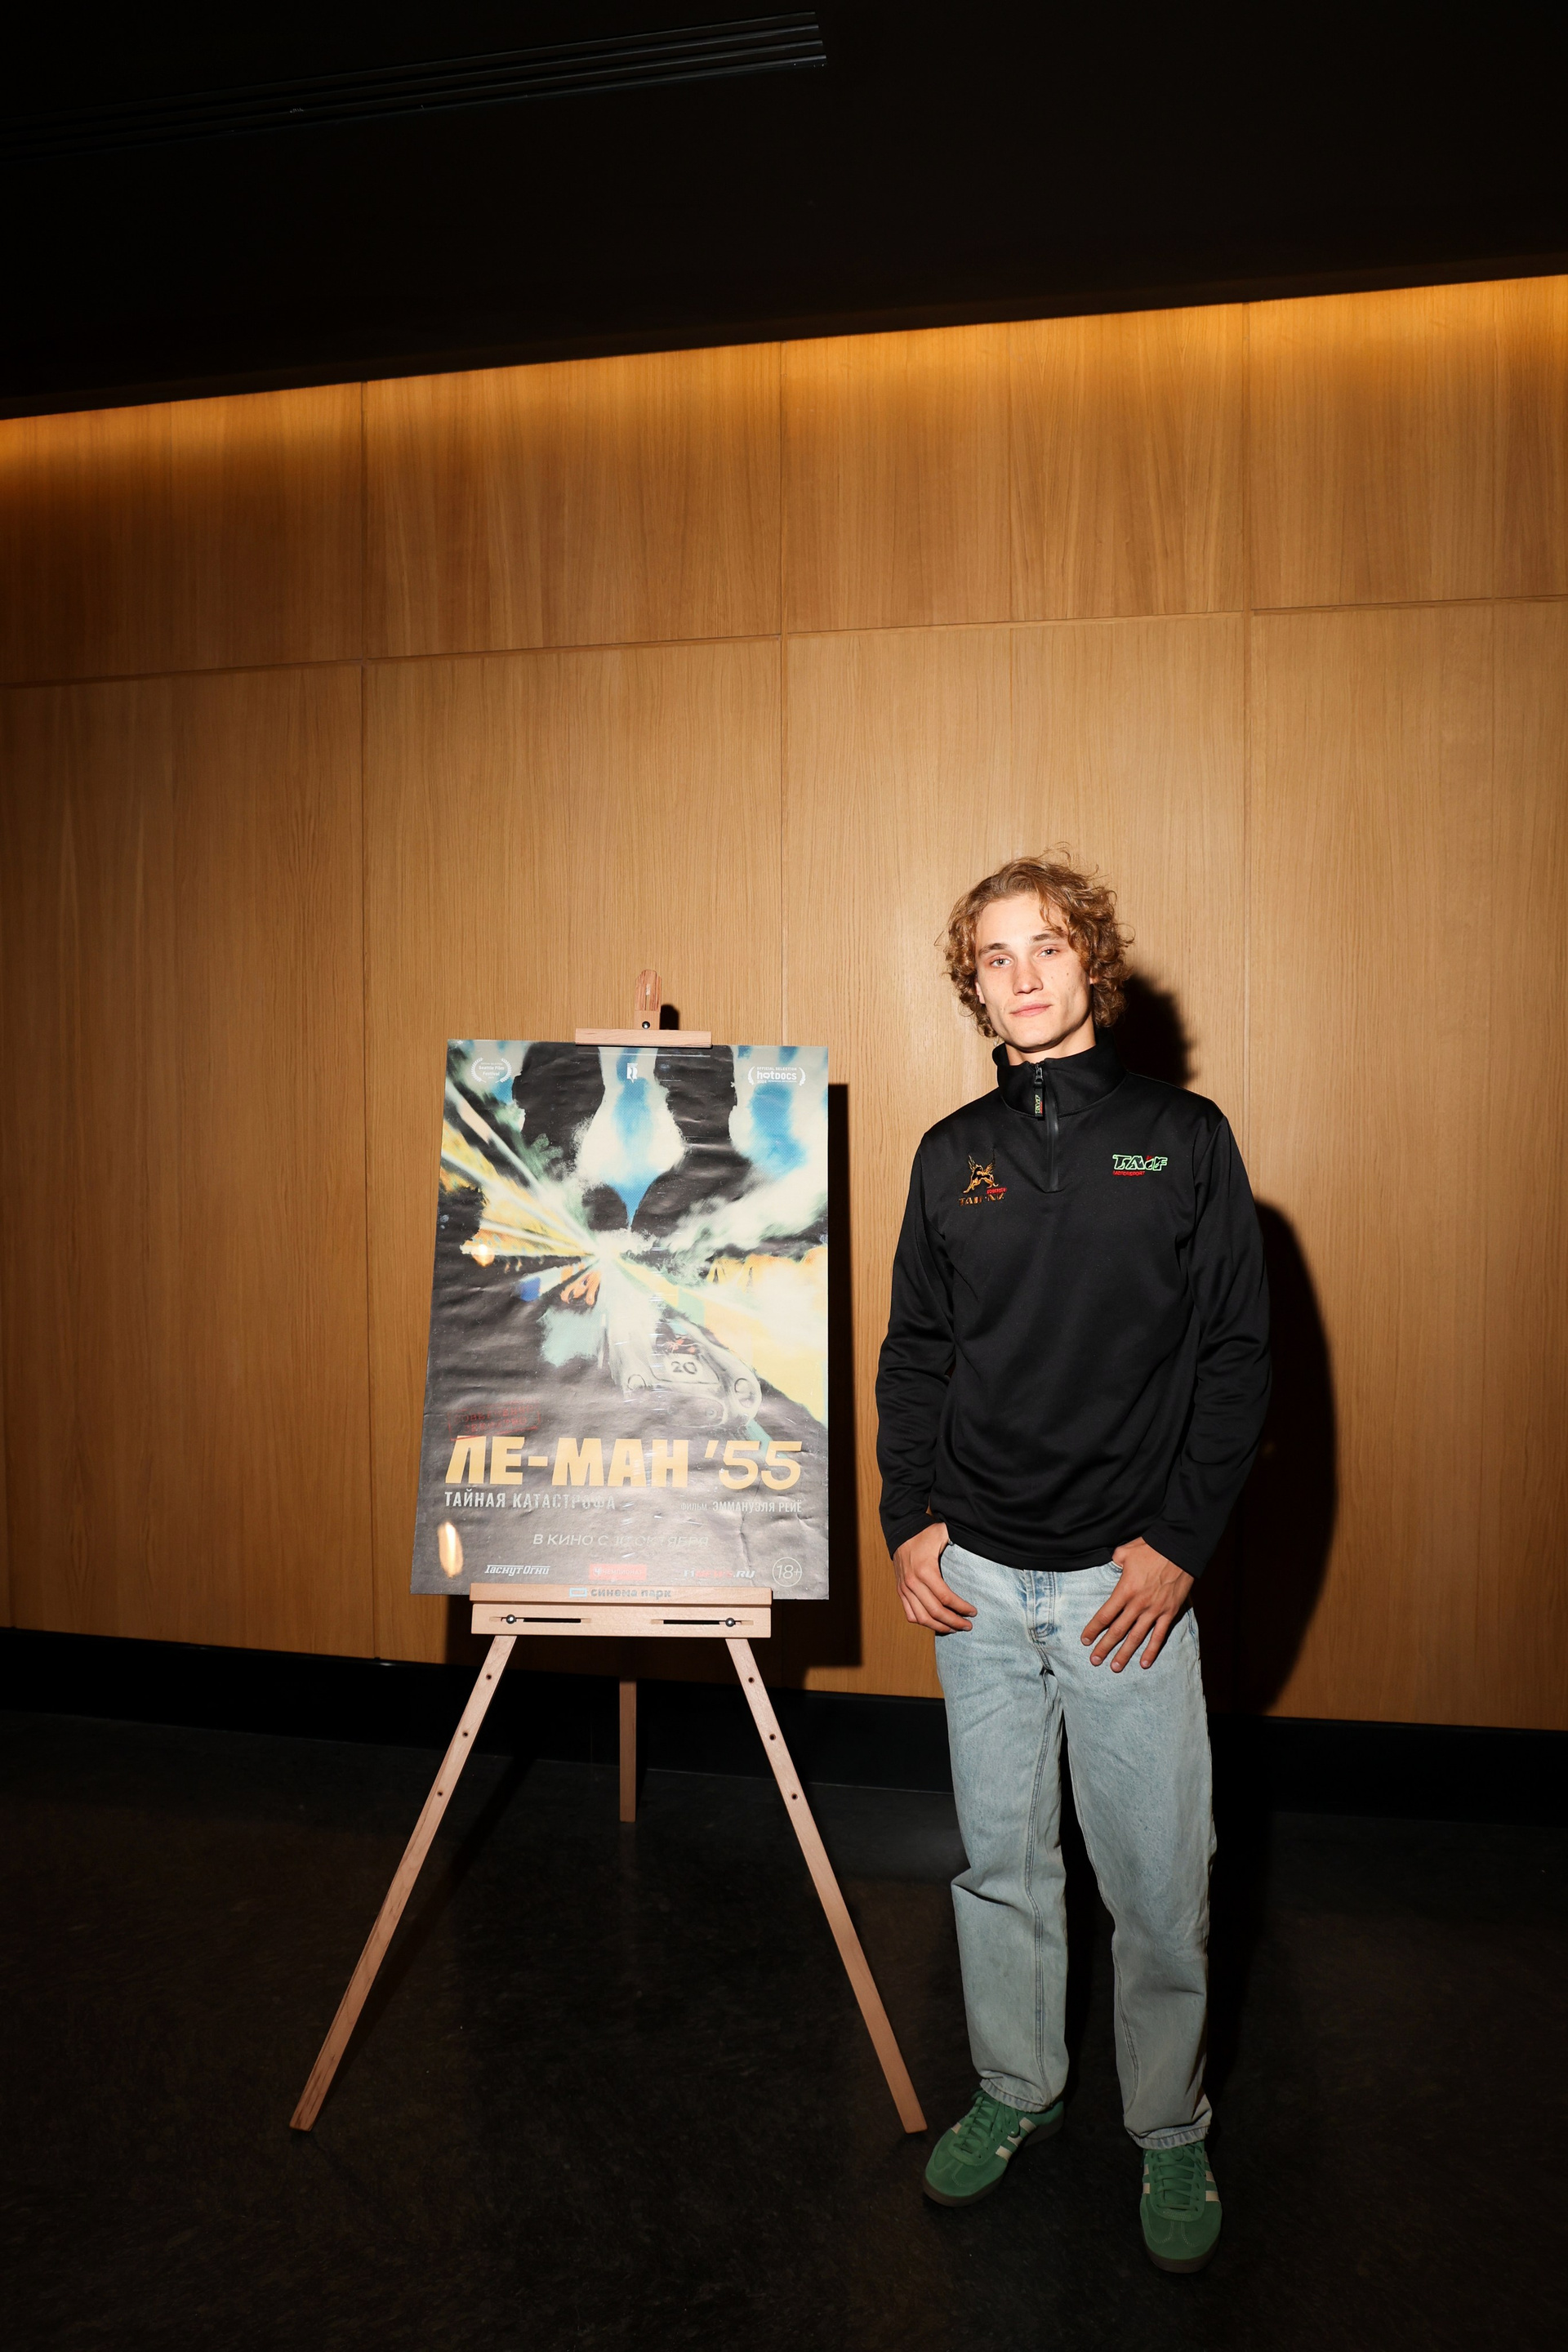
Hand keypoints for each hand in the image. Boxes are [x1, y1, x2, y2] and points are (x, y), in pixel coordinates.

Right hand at [894, 1521, 973, 1632]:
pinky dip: (923, 1622)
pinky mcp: (900, 1591)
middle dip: (954, 1621)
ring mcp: (905, 1589)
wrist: (901, 1531)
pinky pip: (910, 1614)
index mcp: (925, 1571)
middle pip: (935, 1612)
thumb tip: (978, 1545)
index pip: (946, 1598)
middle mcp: (913, 1583)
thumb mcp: (942, 1533)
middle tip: (967, 1626)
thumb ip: (959, 1539)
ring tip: (954, 1628)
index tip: (973, 1612)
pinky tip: (936, 1623)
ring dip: (939, 1626)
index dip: (961, 1608)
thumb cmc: (924, 1533)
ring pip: (922, 1618)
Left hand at [1081, 1537, 1192, 1670]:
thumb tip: (1111, 1566)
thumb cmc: (1151, 1548)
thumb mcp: (1125, 1552)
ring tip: (1115, 1667)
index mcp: (1125, 1590)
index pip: (1105, 1614)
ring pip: (1137, 1637)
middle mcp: (1138, 1604)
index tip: (1085, 1640)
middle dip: (1105, 1647)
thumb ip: (1114, 1562)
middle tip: (1094, 1661)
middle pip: (1118, 1630)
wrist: (1180, 1549)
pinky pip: (1159, 1636)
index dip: (1094, 1629)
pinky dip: (1152, 1650)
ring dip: (1125, 1654)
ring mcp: (1155, 1610)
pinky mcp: (1169, 1613)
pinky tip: (1144, 1663)